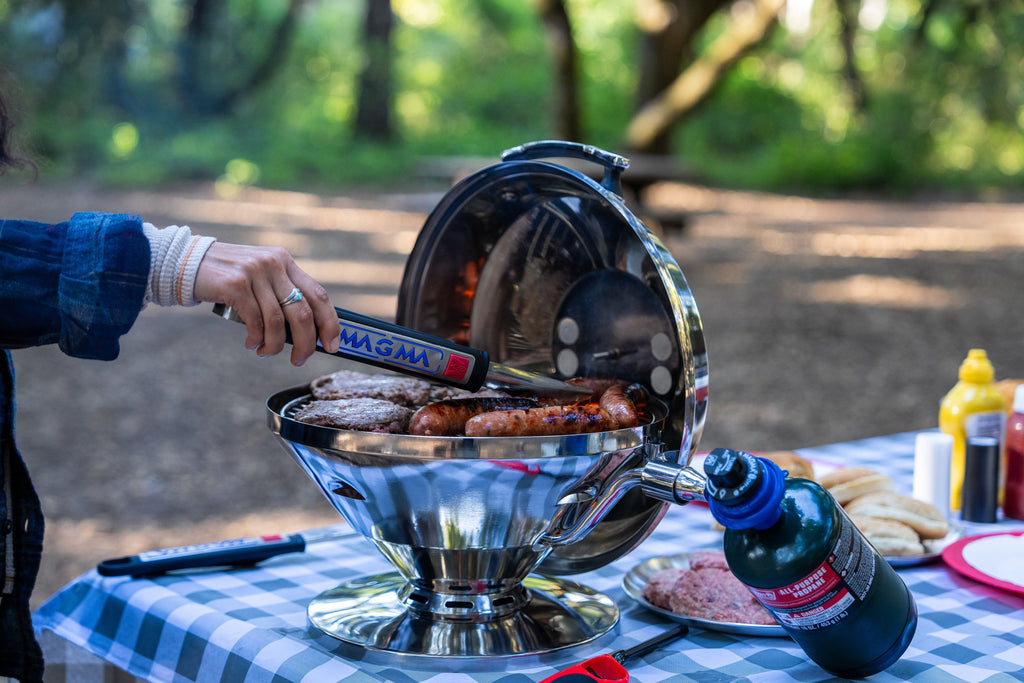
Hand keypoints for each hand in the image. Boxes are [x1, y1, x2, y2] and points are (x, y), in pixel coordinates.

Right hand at [192, 242, 340, 365]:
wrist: (186, 262)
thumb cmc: (228, 278)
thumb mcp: (261, 276)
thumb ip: (282, 293)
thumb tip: (308, 333)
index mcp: (286, 262)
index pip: (320, 295)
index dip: (330, 324)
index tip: (332, 346)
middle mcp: (274, 264)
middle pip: (303, 313)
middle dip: (306, 343)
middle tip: (299, 360)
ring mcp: (255, 272)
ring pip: (278, 321)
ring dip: (275, 345)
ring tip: (266, 352)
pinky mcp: (235, 284)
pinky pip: (256, 321)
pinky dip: (257, 339)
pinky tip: (251, 344)